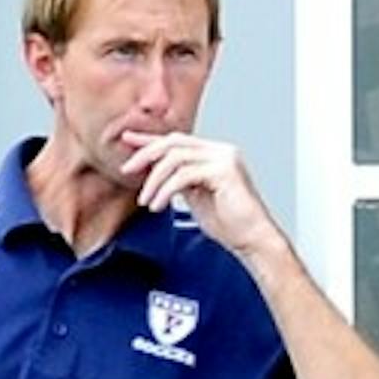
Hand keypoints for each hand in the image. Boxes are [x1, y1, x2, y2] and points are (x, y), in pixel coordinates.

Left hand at [120, 130, 279, 258]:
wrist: (251, 239)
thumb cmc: (228, 223)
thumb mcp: (195, 195)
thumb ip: (180, 179)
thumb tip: (156, 171)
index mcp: (215, 153)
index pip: (177, 140)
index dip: (150, 139)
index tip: (126, 139)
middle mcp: (221, 150)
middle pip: (173, 142)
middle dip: (146, 154)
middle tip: (127, 170)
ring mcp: (224, 158)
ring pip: (175, 158)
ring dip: (154, 181)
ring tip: (147, 202)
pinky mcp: (224, 172)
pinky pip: (184, 175)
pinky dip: (165, 190)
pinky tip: (159, 205)